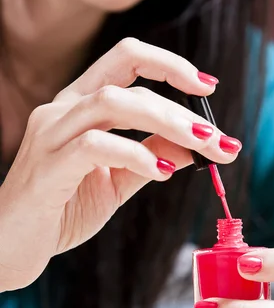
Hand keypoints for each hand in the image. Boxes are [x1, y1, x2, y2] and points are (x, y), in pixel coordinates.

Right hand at [0, 38, 240, 290]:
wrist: (10, 248)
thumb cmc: (62, 210)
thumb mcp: (117, 180)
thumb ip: (151, 156)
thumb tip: (196, 144)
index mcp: (79, 106)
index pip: (125, 59)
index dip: (169, 64)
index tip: (207, 86)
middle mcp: (62, 110)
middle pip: (127, 83)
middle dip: (181, 107)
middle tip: (219, 137)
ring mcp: (51, 135)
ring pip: (112, 103)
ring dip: (166, 122)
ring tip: (201, 147)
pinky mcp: (48, 167)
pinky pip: (94, 146)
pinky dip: (135, 154)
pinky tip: (161, 172)